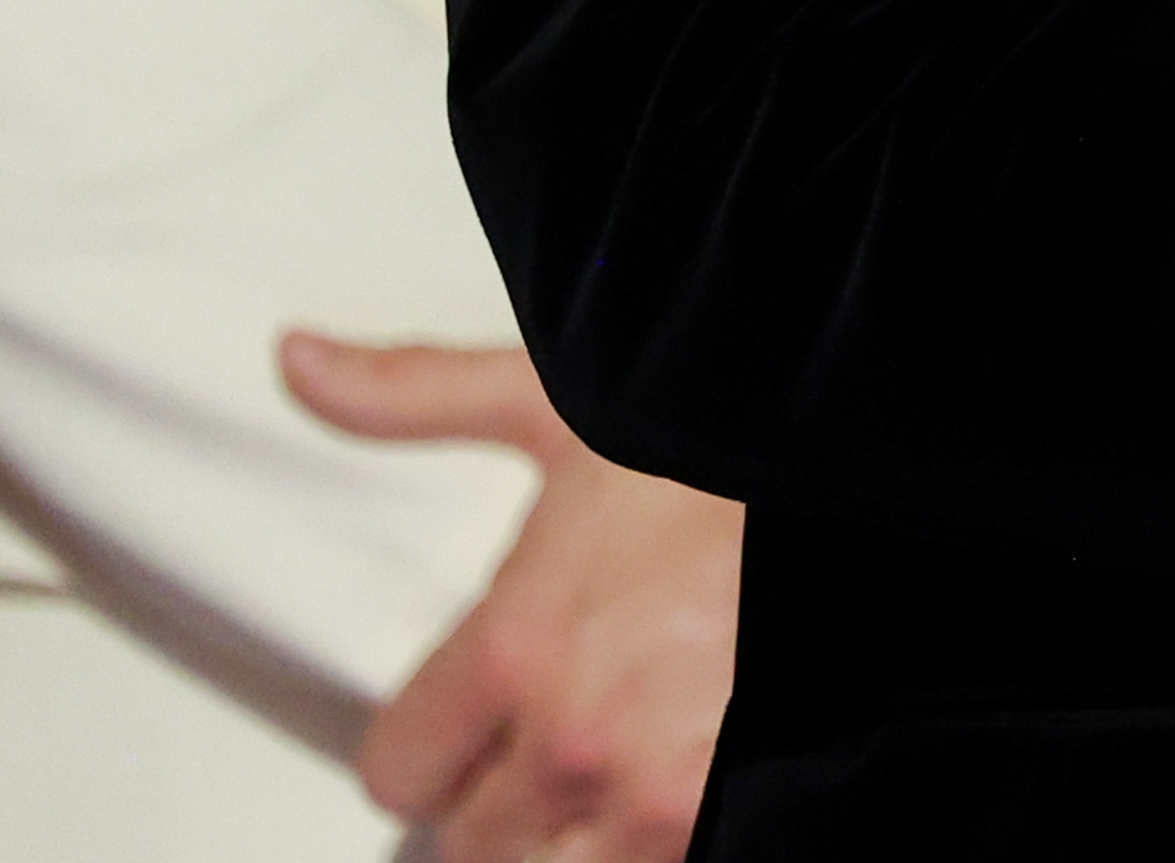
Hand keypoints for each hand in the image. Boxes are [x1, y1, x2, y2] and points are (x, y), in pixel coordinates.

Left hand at [281, 332, 742, 861]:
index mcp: (519, 646)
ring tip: (609, 764)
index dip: (433, 737)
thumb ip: (415, 395)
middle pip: (469, 842)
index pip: (398, 769)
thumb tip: (298, 360)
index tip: (476, 708)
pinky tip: (672, 782)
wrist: (876, 474)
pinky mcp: (729, 824)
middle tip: (554, 730)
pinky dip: (647, 838)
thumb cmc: (735, 444)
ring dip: (569, 833)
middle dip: (502, 791)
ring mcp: (657, 801)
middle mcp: (576, 741)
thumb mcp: (562, 398)